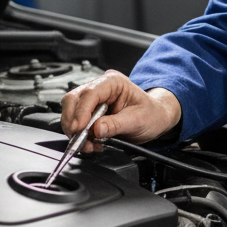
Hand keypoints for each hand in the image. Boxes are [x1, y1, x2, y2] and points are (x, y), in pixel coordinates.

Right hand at [60, 70, 181, 151]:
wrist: (155, 120)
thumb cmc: (151, 114)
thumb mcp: (138, 120)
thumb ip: (116, 125)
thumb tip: (96, 129)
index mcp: (113, 82)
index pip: (90, 93)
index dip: (81, 111)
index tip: (78, 128)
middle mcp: (100, 88)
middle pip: (73, 100)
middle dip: (73, 122)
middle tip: (79, 140)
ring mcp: (93, 101)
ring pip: (71, 112)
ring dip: (75, 131)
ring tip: (89, 145)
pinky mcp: (90, 114)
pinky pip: (76, 123)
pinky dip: (79, 135)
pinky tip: (91, 143)